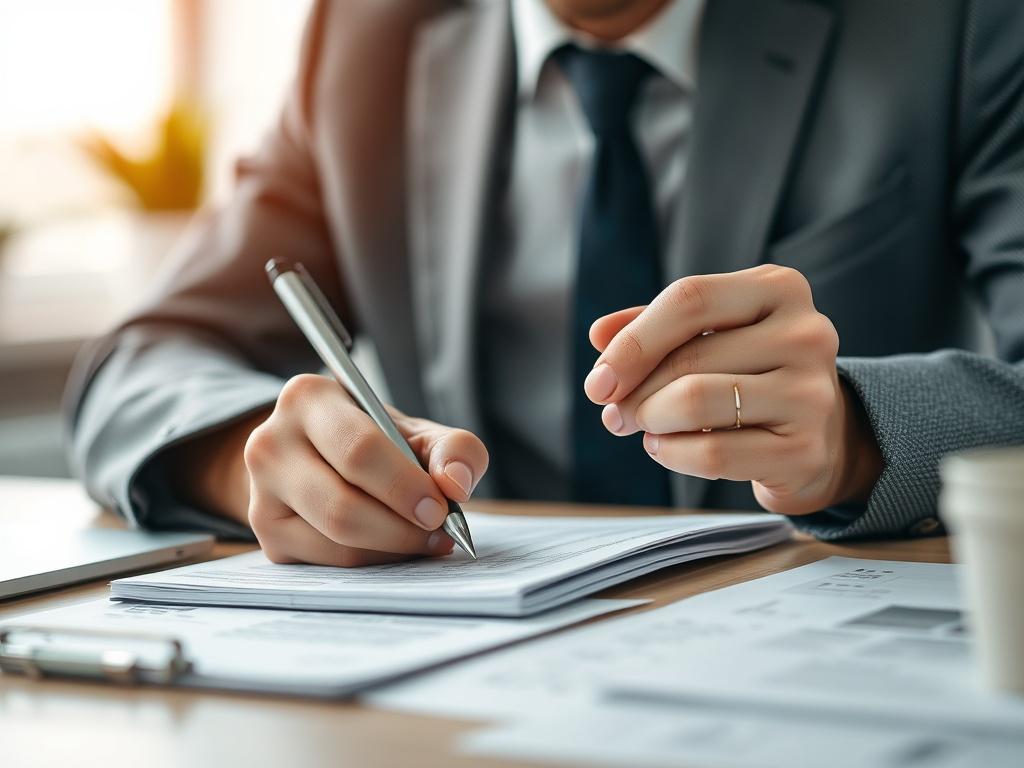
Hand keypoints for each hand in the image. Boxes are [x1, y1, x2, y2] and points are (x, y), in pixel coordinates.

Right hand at [174, 374, 487, 565]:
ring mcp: (260, 493)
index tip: (441, 508)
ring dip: (392, 548)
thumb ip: (453, 448)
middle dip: (401, 527)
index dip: (404, 486)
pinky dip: (373, 560)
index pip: (358, 450)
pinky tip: (395, 546)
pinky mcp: (267, 535)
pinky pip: (327, 562)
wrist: (322, 456)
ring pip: (334, 539)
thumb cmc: (377, 441)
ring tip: (426, 539)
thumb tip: (456, 484)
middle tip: (439, 530)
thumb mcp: (417, 432)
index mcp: (308, 398)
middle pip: (341, 505)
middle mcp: (271, 443)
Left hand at [585, 265, 881, 514]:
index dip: (633, 342)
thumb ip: (653, 328)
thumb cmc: (749, 375)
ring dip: (651, 421)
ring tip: (645, 428)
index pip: (688, 300)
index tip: (599, 380)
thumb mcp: (709, 336)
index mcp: (779, 288)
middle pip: (687, 358)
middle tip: (615, 414)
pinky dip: (672, 454)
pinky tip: (665, 448)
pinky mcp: (805, 451)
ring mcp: (812, 393)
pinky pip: (713, 453)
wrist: (819, 438)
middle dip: (634, 392)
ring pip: (696, 402)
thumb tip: (600, 335)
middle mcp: (806, 334)